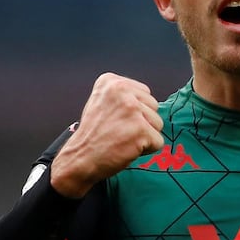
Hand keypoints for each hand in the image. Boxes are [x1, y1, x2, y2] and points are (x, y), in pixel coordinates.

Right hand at [50, 73, 163, 197]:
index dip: (135, 111)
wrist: (80, 158)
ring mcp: (132, 109)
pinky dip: (146, 150)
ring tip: (123, 139)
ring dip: (145, 135)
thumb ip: (123, 97)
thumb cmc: (92, 135)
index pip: (144, 93)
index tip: (115, 119)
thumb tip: (147, 102)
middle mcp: (122, 90)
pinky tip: (127, 148)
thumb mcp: (101, 102)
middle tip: (119, 131)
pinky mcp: (141, 129)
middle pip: (154, 107)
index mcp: (111, 81)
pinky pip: (158, 142)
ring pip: (158, 123)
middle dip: (142, 122)